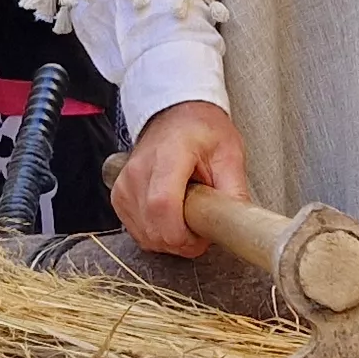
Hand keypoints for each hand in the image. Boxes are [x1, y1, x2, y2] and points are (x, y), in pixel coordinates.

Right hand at [112, 101, 248, 258]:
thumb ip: (233, 192)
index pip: (162, 205)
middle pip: (153, 228)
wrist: (176, 116)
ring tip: (187, 217)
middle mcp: (139, 170)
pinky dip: (156, 233)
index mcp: (168, 154)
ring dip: (169, 239)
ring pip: (145, 236)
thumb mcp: (229, 154)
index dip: (183, 234)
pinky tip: (171, 217)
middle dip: (182, 242)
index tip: (202, 237)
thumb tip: (238, 226)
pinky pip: (137, 231)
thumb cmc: (201, 131)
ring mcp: (125, 184)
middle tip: (201, 227)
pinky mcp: (120, 196)